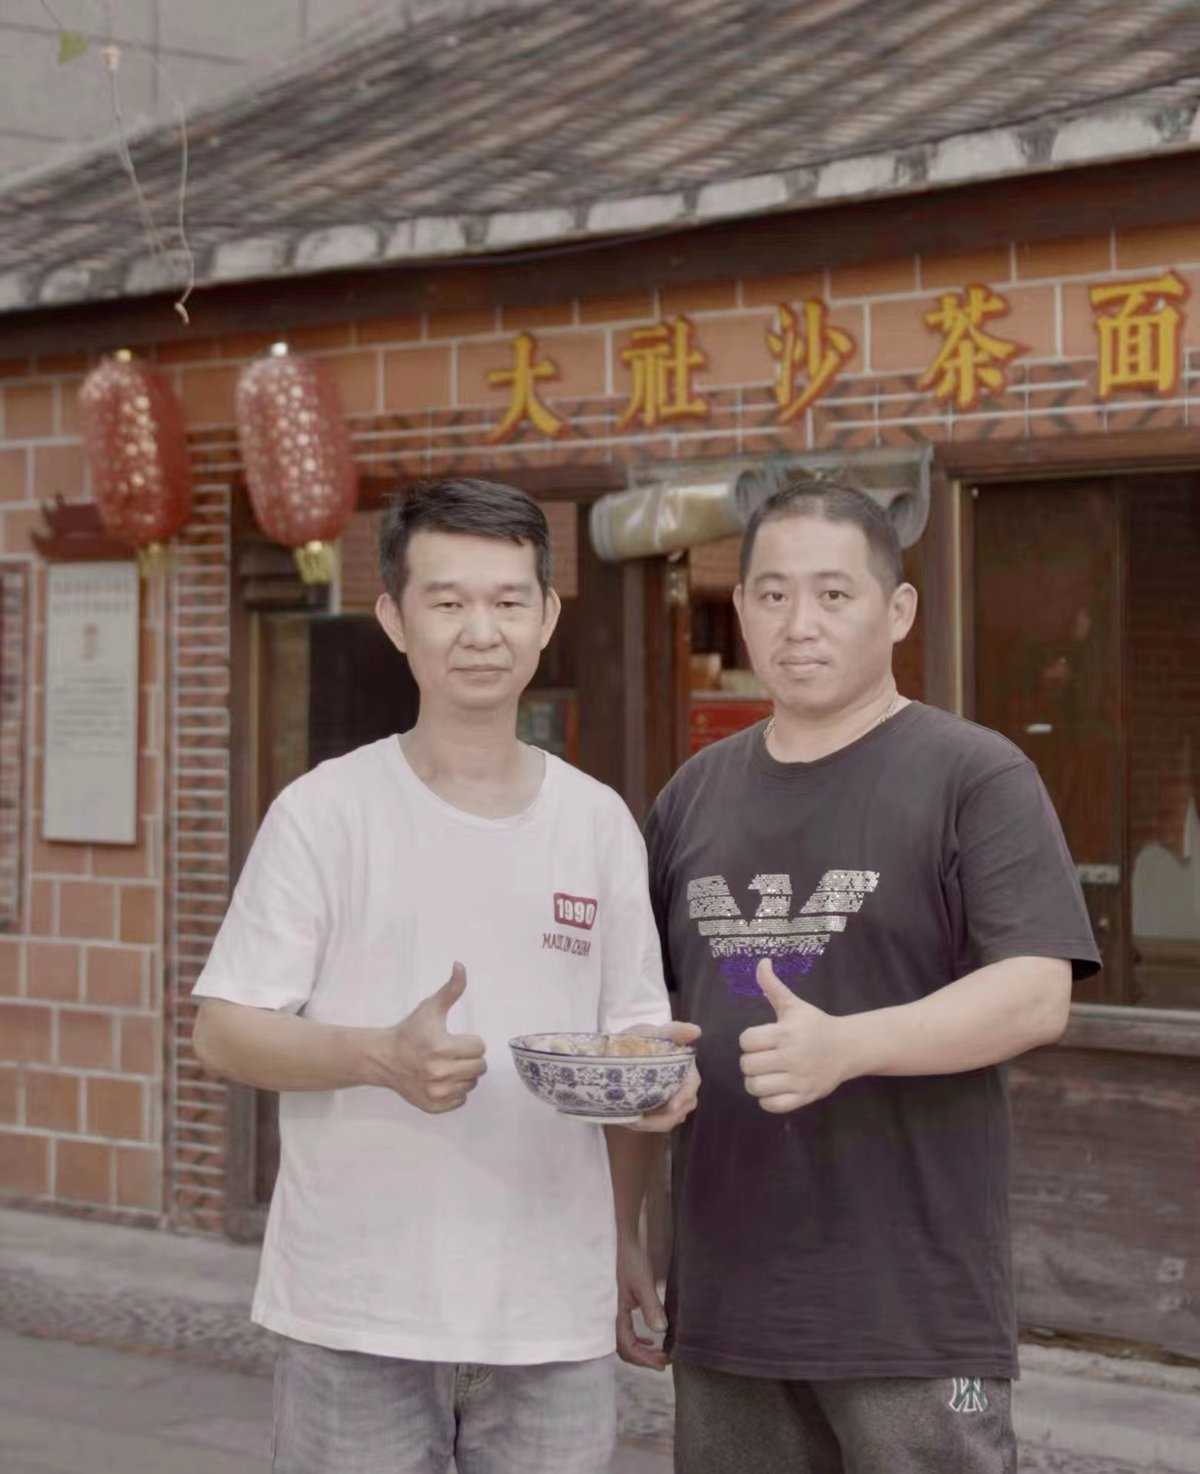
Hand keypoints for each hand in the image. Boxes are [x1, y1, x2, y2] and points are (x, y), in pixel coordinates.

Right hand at [365, 963, 486, 1113]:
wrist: (383, 1058)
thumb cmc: (410, 1031)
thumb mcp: (431, 1007)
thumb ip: (452, 989)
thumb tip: (460, 965)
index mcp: (442, 1047)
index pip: (479, 1047)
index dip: (469, 1041)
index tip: (454, 1039)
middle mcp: (439, 1072)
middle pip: (479, 1068)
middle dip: (469, 1058)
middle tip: (453, 1053)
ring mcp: (436, 1092)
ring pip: (471, 1084)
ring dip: (463, 1075)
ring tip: (447, 1065)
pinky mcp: (432, 1105)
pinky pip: (460, 1101)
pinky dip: (455, 1091)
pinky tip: (442, 1080)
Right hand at [616, 1234, 668, 1370]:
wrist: (624, 1243)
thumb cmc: (632, 1260)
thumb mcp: (643, 1283)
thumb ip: (651, 1307)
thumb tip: (660, 1331)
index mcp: (614, 1313)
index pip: (627, 1347)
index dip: (644, 1359)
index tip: (662, 1364)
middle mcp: (611, 1316)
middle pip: (625, 1348)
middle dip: (644, 1359)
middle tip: (664, 1361)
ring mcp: (615, 1312)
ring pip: (625, 1341)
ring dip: (642, 1351)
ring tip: (659, 1354)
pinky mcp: (620, 1306)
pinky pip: (626, 1331)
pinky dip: (638, 1341)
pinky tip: (648, 1340)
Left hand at [622, 1021, 701, 1132]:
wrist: (612, 1054)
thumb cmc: (638, 1040)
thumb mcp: (651, 1032)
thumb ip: (673, 1030)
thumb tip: (696, 1030)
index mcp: (683, 1066)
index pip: (692, 1084)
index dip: (684, 1096)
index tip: (672, 1106)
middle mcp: (681, 1084)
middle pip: (683, 1107)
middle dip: (665, 1117)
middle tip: (641, 1121)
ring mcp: (670, 1098)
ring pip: (671, 1118)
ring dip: (654, 1123)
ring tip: (633, 1121)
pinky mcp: (658, 1109)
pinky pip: (658, 1123)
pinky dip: (647, 1124)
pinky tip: (632, 1120)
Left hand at [738, 959, 850, 1112]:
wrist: (848, 1047)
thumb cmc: (815, 1025)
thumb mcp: (794, 1004)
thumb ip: (773, 986)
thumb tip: (762, 961)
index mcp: (786, 1033)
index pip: (747, 1041)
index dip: (748, 1040)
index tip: (759, 1040)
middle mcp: (792, 1057)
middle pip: (748, 1065)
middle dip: (750, 1061)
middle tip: (762, 1057)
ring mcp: (799, 1079)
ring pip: (756, 1087)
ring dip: (756, 1082)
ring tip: (765, 1074)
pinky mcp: (805, 1097)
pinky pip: (772, 1105)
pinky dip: (768, 1100)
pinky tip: (774, 1088)